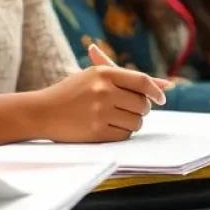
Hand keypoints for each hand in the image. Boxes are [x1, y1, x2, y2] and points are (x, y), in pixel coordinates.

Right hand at [31, 44, 167, 142]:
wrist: (42, 111)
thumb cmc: (71, 93)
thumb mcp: (94, 77)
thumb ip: (129, 79)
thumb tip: (167, 84)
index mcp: (103, 73)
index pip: (142, 81)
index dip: (156, 91)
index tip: (160, 98)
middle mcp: (103, 90)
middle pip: (143, 104)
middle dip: (140, 109)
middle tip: (126, 109)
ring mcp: (100, 111)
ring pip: (137, 122)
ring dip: (131, 123)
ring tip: (112, 118)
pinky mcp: (98, 131)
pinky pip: (125, 135)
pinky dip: (120, 133)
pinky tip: (105, 127)